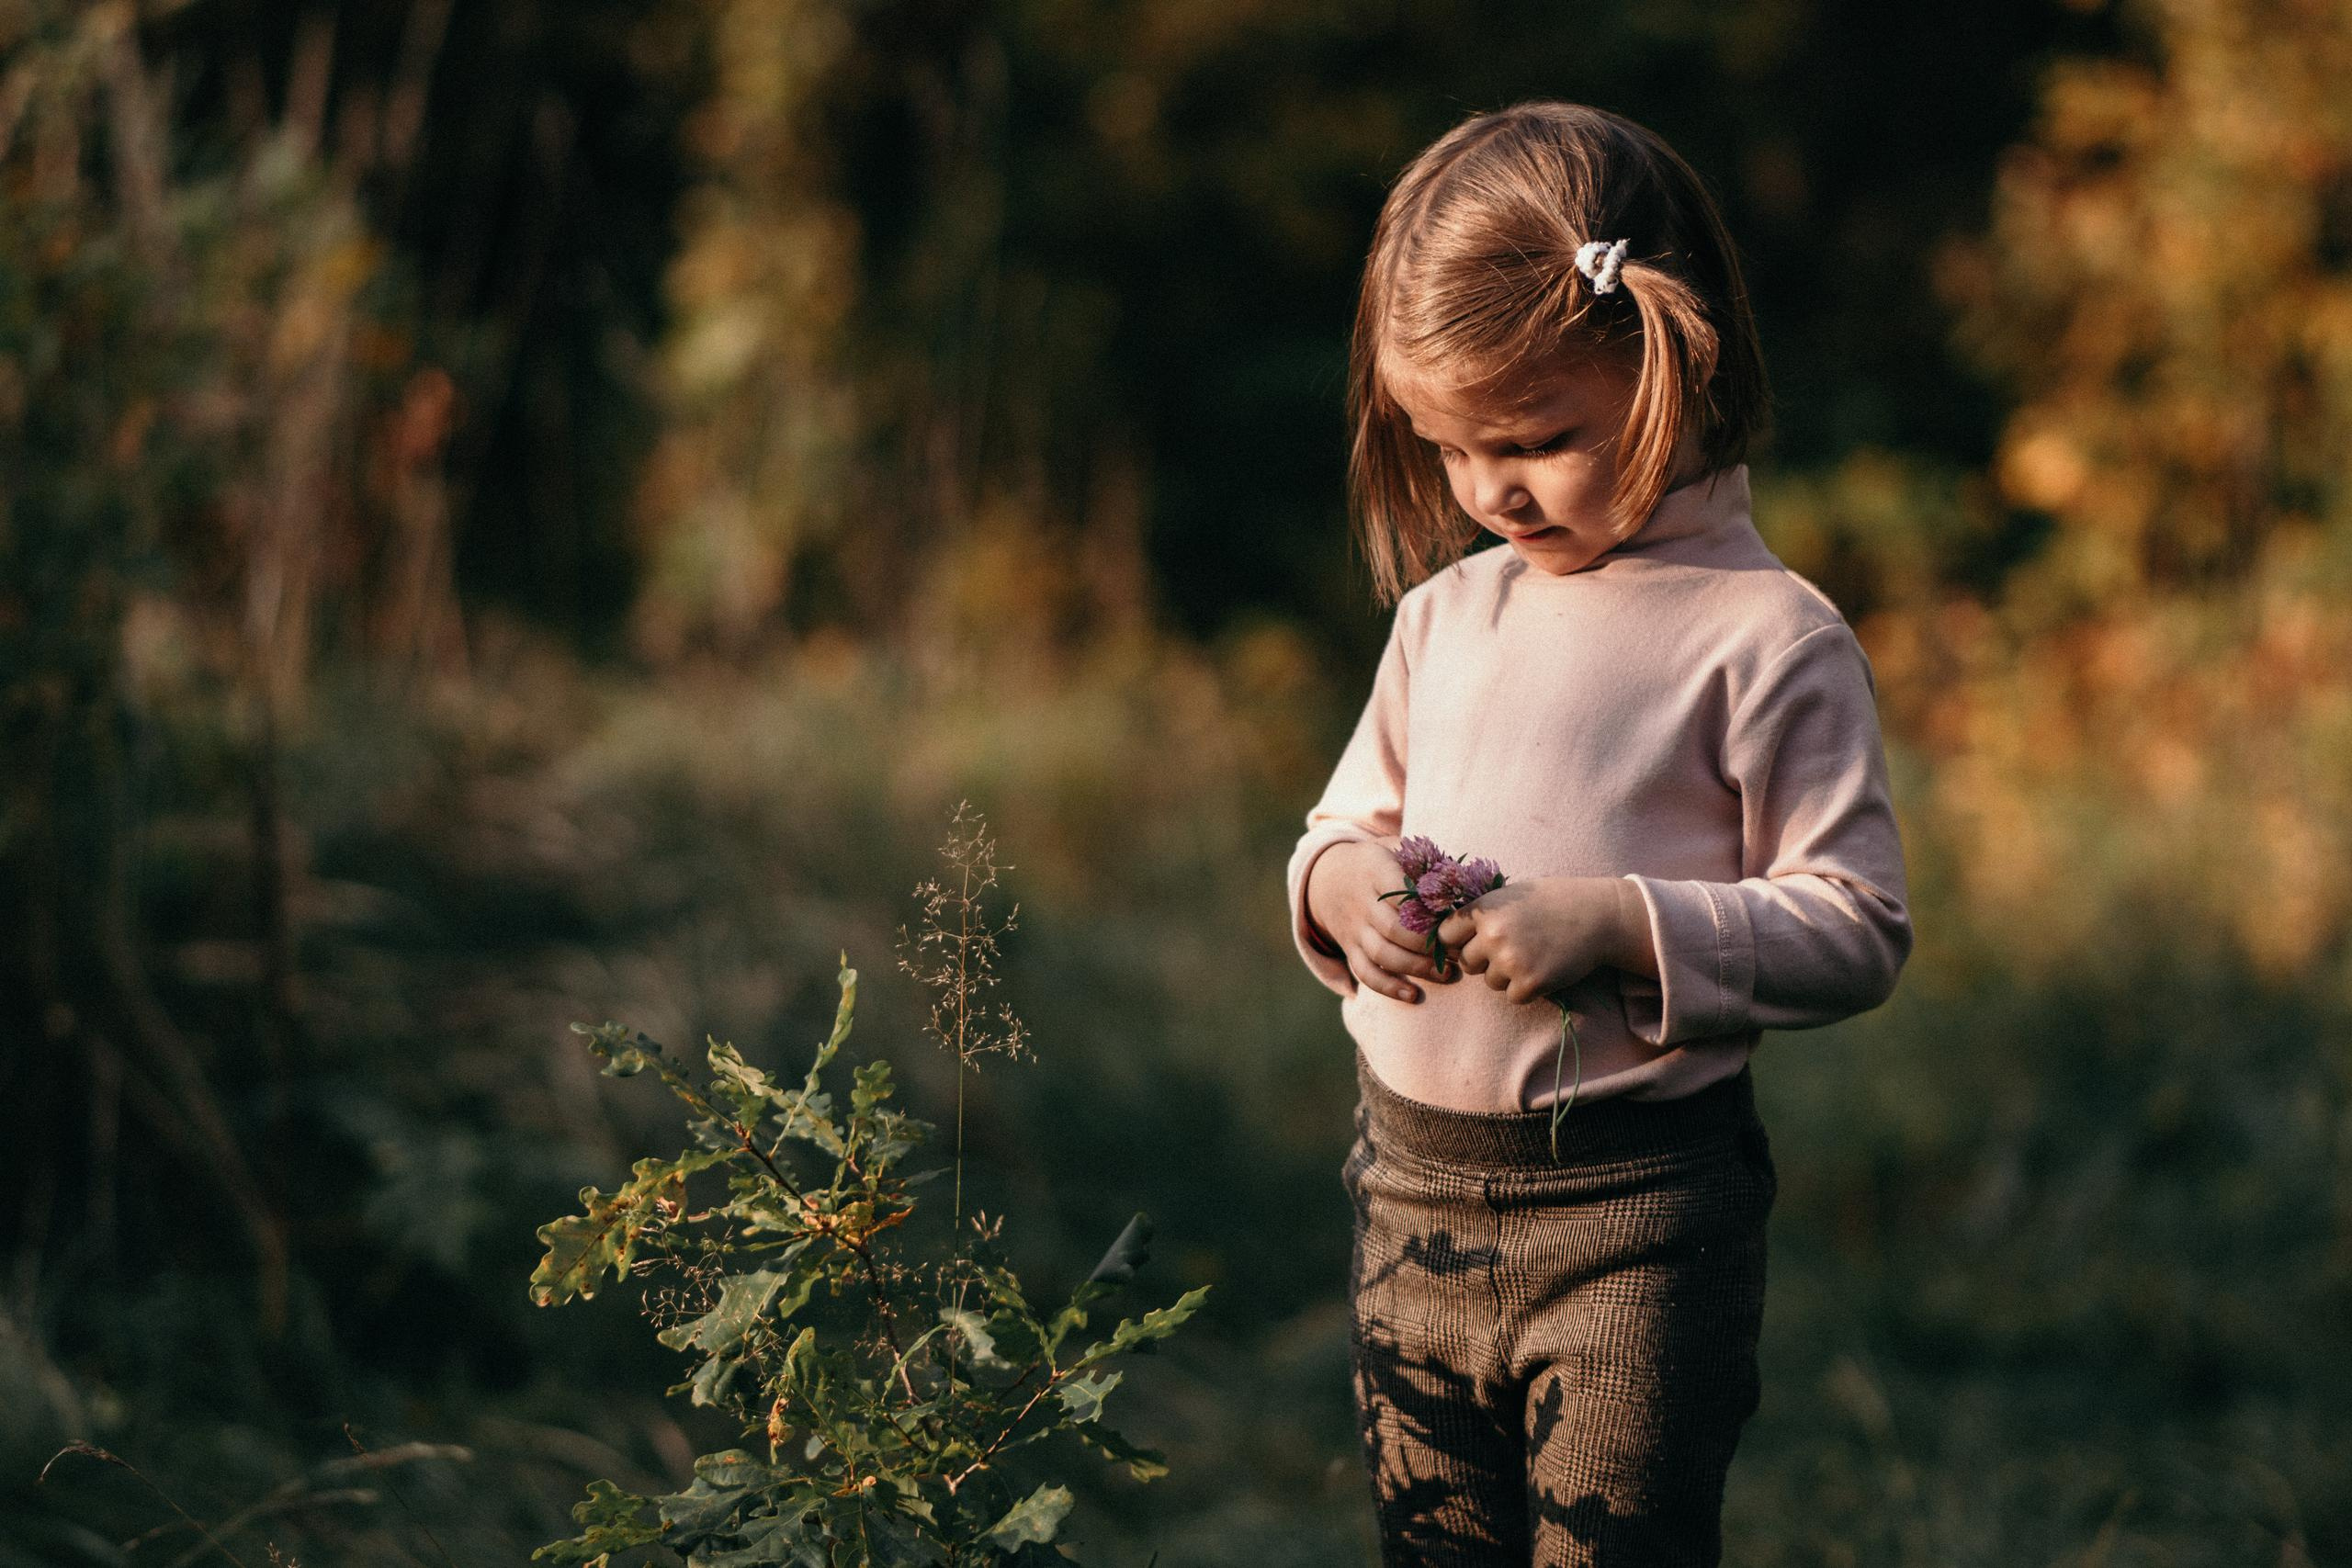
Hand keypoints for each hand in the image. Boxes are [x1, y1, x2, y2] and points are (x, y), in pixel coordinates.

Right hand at [1305, 838, 1455, 1003]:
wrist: (1327, 877)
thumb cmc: (1378, 862)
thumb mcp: (1396, 848)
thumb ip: (1426, 861)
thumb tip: (1464, 878)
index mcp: (1375, 872)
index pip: (1402, 894)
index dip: (1429, 910)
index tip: (1456, 919)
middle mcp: (1362, 903)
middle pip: (1394, 929)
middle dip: (1430, 945)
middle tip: (1461, 952)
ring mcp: (1354, 929)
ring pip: (1382, 954)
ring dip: (1417, 968)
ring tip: (1448, 974)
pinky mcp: (1350, 949)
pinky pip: (1365, 973)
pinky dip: (1388, 987)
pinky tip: (1413, 995)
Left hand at [1434, 876, 1650, 1005]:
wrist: (1597, 916)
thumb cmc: (1553, 901)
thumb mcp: (1510, 895)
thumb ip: (1482, 914)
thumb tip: (1447, 938)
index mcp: (1483, 909)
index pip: (1445, 936)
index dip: (1458, 942)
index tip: (1473, 943)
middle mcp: (1492, 935)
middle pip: (1466, 963)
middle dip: (1484, 961)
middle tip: (1513, 949)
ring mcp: (1510, 961)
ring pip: (1490, 982)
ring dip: (1507, 975)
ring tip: (1533, 955)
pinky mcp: (1530, 983)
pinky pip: (1512, 997)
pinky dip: (1527, 989)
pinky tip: (1544, 968)